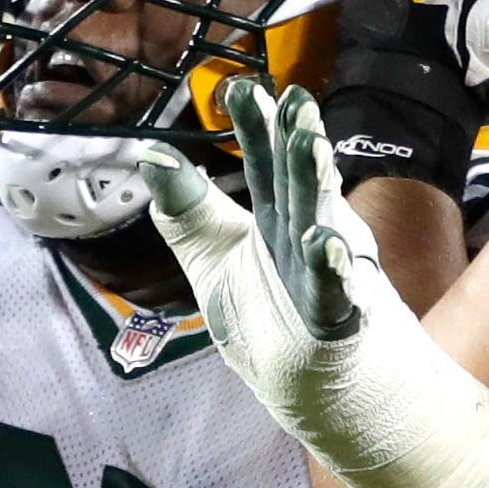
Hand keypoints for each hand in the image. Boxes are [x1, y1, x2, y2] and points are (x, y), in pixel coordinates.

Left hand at [141, 80, 488, 487]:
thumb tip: (151, 154)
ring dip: (315, 184)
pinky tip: (322, 243)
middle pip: (295, 185)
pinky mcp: (337, 325)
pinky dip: (330, 271)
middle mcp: (305, 240)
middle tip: (290, 95)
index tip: (238, 87)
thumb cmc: (274, 325)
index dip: (255, 129)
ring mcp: (325, 279)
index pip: (264, 167)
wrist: (329, 400)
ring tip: (308, 140)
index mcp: (276, 222)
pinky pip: (333, 296)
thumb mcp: (216, 266)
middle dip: (292, 141)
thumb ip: (188, 214)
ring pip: (320, 225)